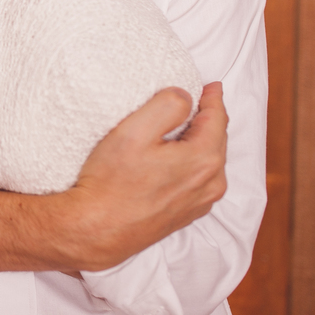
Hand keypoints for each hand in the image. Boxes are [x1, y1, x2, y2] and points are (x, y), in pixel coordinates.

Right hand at [62, 82, 228, 270]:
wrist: (97, 229)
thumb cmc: (111, 181)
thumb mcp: (135, 130)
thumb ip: (168, 104)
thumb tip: (186, 96)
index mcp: (204, 159)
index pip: (217, 117)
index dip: (213, 97)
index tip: (210, 85)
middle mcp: (211, 183)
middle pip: (216, 139)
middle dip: (208, 118)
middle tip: (196, 101)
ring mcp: (200, 202)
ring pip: (209, 161)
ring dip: (201, 142)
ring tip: (184, 128)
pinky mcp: (186, 214)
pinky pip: (199, 180)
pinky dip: (194, 163)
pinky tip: (175, 160)